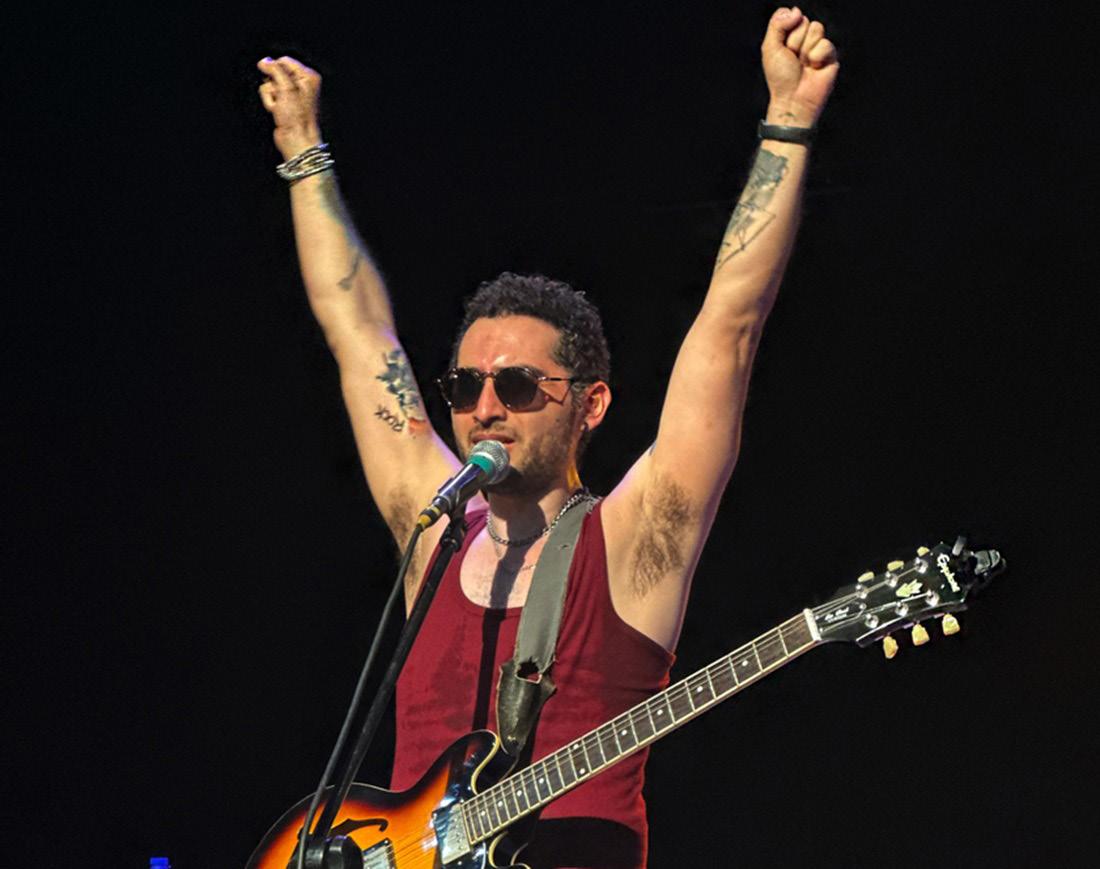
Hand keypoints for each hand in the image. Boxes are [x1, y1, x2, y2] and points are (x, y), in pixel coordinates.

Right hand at [257, 56, 323, 160]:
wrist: (296, 139)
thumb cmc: (297, 118)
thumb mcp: (286, 88)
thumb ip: (275, 70)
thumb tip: (264, 61)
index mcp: (308, 77)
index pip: (284, 61)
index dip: (275, 70)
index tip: (275, 82)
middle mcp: (301, 84)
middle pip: (275, 73)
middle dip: (272, 86)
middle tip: (280, 98)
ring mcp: (292, 95)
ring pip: (269, 85)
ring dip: (270, 97)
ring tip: (279, 108)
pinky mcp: (284, 104)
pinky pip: (269, 96)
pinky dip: (270, 104)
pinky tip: (277, 112)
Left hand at [760, 7, 838, 127]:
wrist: (793, 99)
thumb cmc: (780, 78)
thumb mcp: (770, 47)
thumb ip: (777, 24)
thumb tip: (796, 11)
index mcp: (789, 36)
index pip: (792, 15)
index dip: (786, 30)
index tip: (782, 48)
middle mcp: (804, 39)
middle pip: (804, 21)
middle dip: (795, 41)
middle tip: (793, 59)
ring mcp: (818, 46)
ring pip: (816, 29)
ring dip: (806, 49)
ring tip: (803, 64)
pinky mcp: (831, 55)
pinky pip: (826, 43)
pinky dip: (817, 57)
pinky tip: (814, 68)